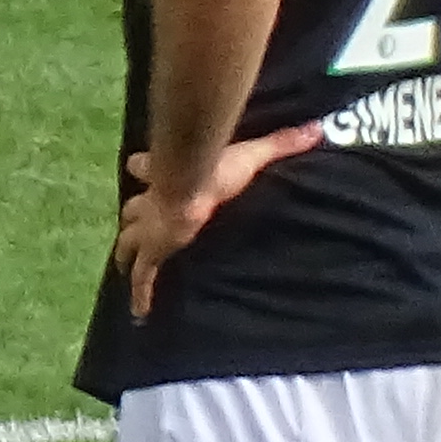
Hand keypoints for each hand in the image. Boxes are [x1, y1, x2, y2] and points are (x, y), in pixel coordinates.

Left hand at [114, 123, 314, 314]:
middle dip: (134, 214)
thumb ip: (281, 142)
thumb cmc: (216, 168)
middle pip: (133, 208)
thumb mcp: (251, 152)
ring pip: (129, 241)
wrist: (191, 183)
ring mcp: (149, 229)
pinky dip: (140, 293)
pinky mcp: (152, 251)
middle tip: (133, 224)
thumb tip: (316, 129)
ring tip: (124, 266)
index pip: (145, 166)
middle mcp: (151, 201)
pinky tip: (139, 312)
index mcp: (166, 174)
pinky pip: (142, 276)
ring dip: (127, 252)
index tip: (141, 167)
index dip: (145, 167)